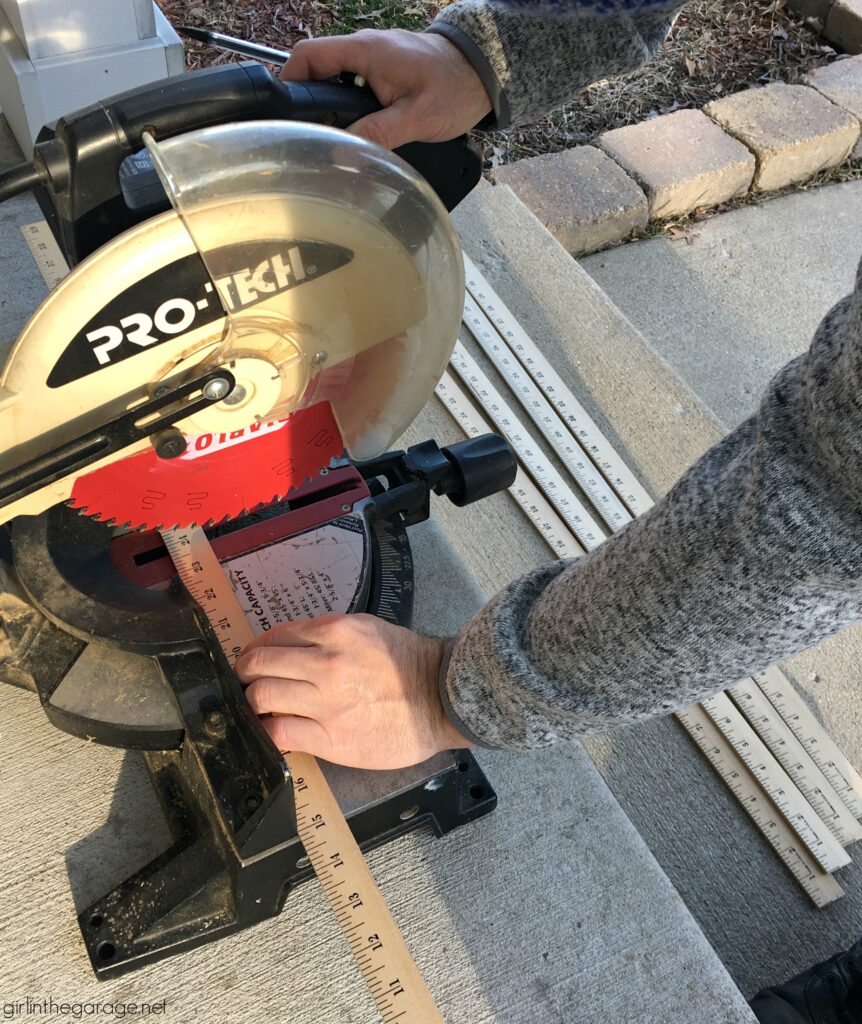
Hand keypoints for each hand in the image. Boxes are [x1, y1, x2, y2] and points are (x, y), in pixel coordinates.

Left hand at [234, 613, 470, 768]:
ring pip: (261, 697)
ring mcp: (326, 702)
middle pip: (258, 664)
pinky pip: (279, 733)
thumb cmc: (409, 664)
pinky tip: (274, 730)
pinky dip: (268, 732)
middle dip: (245, 674)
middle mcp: (326, 662)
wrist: (441, 699)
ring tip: (262, 709)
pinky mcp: (330, 737)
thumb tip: (290, 646)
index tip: (254, 660)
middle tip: (247, 684)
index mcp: (335, 631)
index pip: (274, 636)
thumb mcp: (368, 630)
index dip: (256, 649)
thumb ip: (328, 635)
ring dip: (253, 703)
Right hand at [281, 29, 491, 149]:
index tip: (283, 111)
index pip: (309, 55)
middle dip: (309, 103)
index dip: (289, 80)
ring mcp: (373, 58)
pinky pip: (353, 85)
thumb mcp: (417, 117)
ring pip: (335, 81)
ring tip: (331, 140)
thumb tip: (343, 150)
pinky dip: (349, 106)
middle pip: (317, 71)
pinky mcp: (383, 69)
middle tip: (308, 137)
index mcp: (366, 51)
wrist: (483, 72)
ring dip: (331, 108)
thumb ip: (378, 133)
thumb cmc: (455, 87)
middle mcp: (365, 49)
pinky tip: (355, 131)